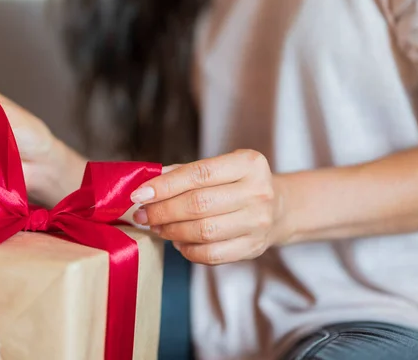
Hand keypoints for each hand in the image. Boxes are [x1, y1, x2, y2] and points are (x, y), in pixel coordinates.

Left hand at [130, 150, 288, 264]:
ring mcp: (258, 222)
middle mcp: (258, 191)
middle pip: (198, 204)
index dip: (164, 186)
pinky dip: (187, 250)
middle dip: (162, 211)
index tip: (138, 194)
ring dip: (171, 231)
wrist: (278, 208)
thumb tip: (147, 185)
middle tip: (143, 215)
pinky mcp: (253, 247)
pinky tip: (178, 241)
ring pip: (203, 231)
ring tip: (157, 227)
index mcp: (249, 163)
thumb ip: (185, 173)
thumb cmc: (238, 184)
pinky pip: (211, 254)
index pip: (198, 174)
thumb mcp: (221, 168)